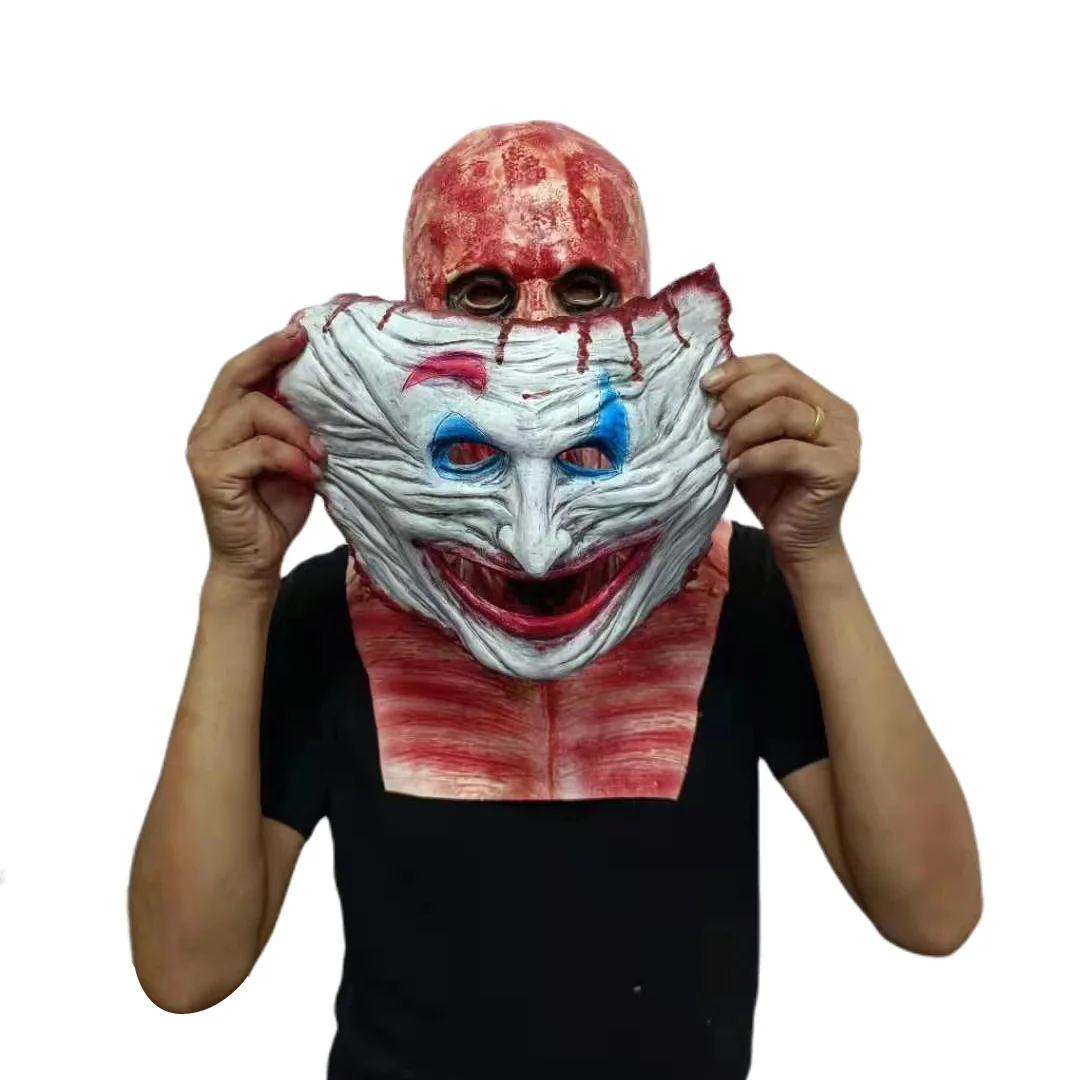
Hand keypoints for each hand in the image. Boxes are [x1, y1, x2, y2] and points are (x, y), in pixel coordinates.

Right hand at [187, 325, 324, 583]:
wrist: (257, 560)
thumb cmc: (276, 508)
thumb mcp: (294, 456)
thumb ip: (295, 426)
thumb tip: (328, 392)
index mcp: (222, 421)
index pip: (239, 373)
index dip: (266, 348)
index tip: (299, 331)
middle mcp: (205, 431)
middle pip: (235, 377)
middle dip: (271, 356)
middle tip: (303, 345)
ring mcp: (205, 452)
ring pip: (253, 411)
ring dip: (295, 428)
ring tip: (320, 454)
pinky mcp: (212, 475)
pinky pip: (259, 450)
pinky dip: (290, 457)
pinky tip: (310, 472)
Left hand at [701, 353, 859, 566]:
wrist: (797, 541)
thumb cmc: (773, 490)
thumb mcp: (751, 443)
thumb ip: (742, 413)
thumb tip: (710, 386)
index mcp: (821, 399)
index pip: (779, 365)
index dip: (740, 369)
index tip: (706, 385)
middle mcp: (839, 413)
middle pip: (782, 382)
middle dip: (738, 398)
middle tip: (713, 424)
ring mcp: (844, 440)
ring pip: (784, 412)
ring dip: (743, 431)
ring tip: (725, 453)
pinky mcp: (838, 468)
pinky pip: (787, 451)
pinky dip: (753, 458)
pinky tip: (735, 470)